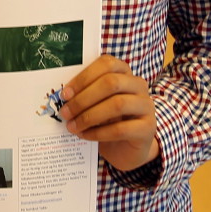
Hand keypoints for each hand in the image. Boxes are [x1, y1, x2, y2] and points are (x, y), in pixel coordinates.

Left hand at [59, 54, 158, 171]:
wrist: (126, 147)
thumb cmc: (107, 119)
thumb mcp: (95, 102)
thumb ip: (84, 93)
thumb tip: (62, 95)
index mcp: (124, 72)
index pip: (106, 64)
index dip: (84, 77)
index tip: (65, 93)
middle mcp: (138, 85)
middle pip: (111, 83)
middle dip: (83, 98)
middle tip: (65, 112)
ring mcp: (146, 106)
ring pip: (117, 105)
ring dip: (89, 116)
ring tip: (72, 126)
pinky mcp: (148, 129)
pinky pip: (121, 129)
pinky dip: (98, 133)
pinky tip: (84, 136)